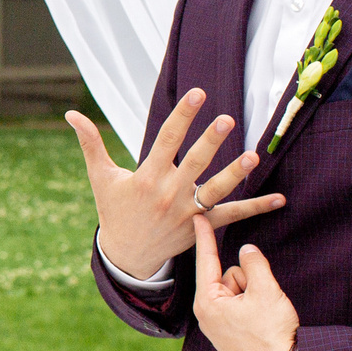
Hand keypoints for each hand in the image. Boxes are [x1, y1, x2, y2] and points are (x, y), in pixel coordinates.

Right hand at [68, 90, 284, 279]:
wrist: (127, 256)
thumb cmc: (114, 210)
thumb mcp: (101, 177)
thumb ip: (91, 143)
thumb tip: (70, 113)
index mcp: (147, 178)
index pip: (167, 140)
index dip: (182, 116)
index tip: (198, 94)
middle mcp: (169, 194)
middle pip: (194, 163)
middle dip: (210, 141)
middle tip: (227, 119)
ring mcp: (188, 212)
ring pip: (215, 191)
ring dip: (235, 174)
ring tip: (252, 156)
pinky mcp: (202, 227)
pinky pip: (233, 216)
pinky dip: (257, 208)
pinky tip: (280, 199)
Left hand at [192, 215, 299, 350]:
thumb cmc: (272, 334)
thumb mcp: (266, 290)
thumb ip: (254, 263)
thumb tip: (246, 249)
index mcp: (208, 302)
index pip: (207, 260)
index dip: (205, 236)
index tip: (197, 216)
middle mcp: (207, 314)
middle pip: (229, 276)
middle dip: (249, 280)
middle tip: (263, 302)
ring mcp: (219, 326)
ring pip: (239, 291)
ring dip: (255, 296)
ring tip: (266, 317)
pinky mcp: (231, 335)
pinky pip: (243, 308)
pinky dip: (255, 309)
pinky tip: (264, 325)